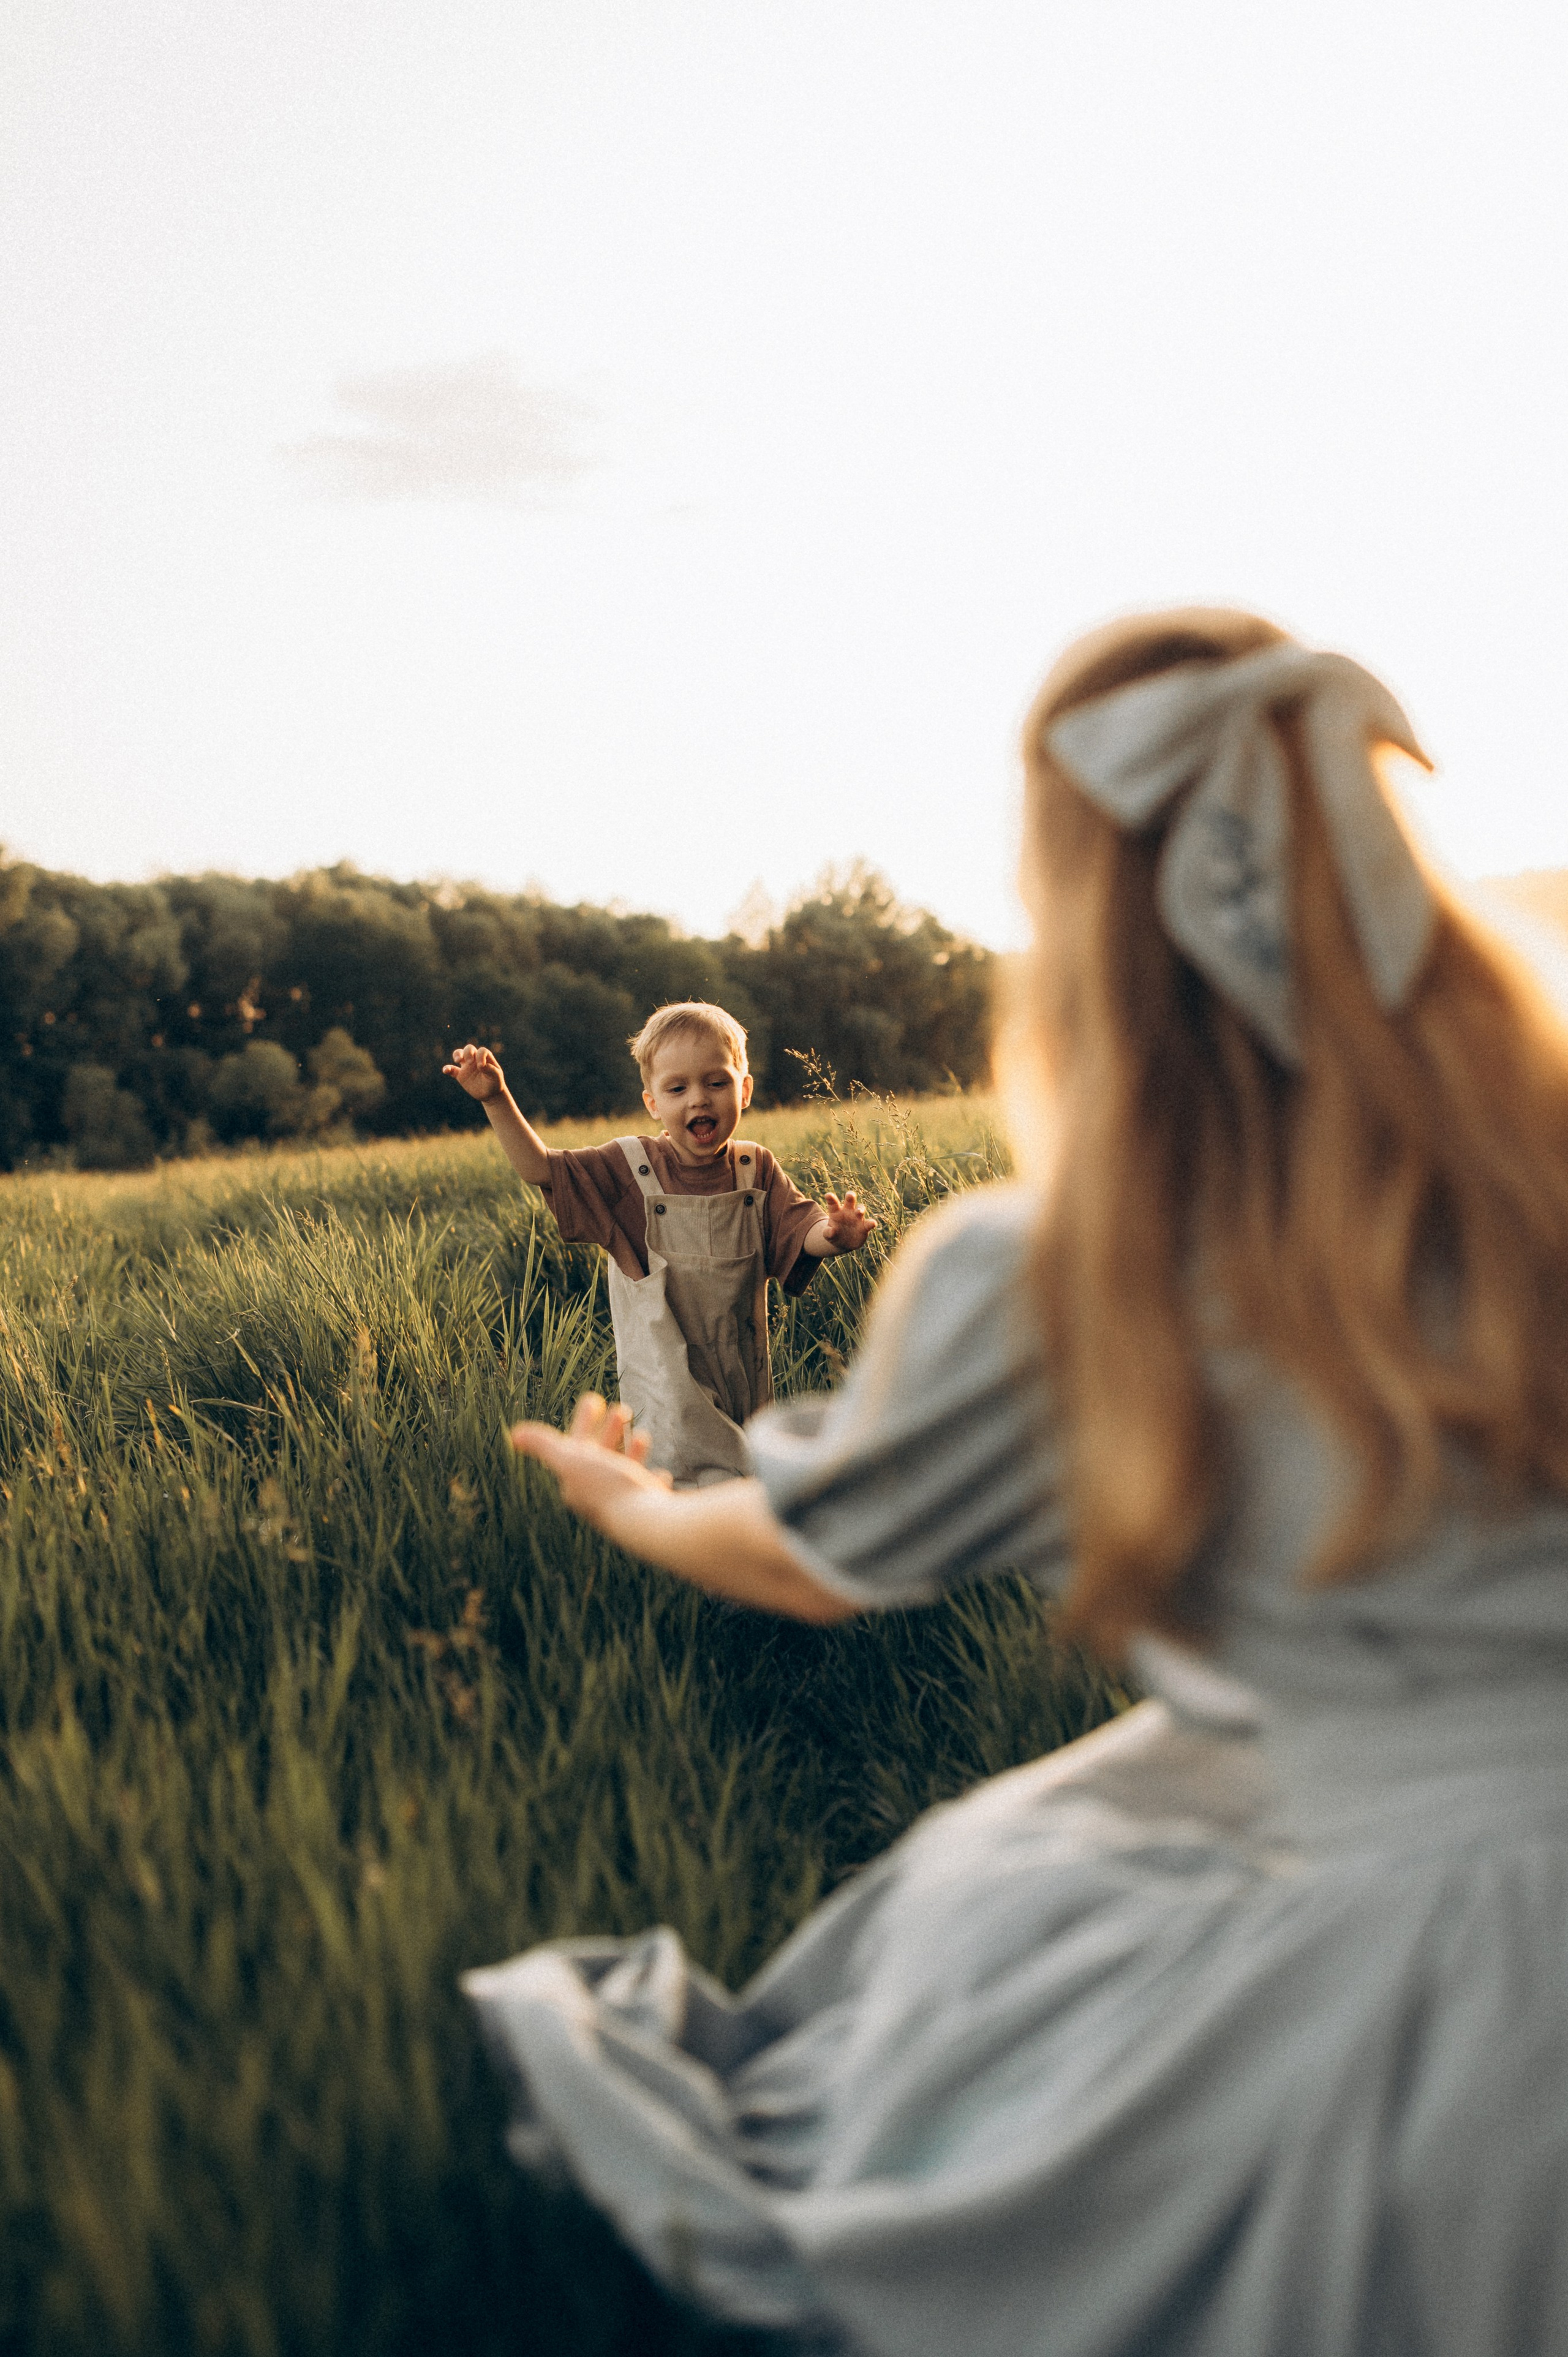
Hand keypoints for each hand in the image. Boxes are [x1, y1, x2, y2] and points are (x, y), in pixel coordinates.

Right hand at [444, 1043, 503, 1101]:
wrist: (490, 1094)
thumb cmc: (495, 1083)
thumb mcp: (496, 1076)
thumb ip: (490, 1069)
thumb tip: (481, 1065)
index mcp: (485, 1058)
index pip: (482, 1051)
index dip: (480, 1056)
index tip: (481, 1067)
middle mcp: (475, 1059)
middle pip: (469, 1048)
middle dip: (467, 1052)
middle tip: (469, 1061)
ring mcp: (467, 1066)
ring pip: (459, 1054)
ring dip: (457, 1054)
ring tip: (458, 1060)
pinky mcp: (460, 1075)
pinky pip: (452, 1070)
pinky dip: (447, 1069)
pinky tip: (446, 1070)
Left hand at [510, 1393, 672, 1531]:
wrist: (646, 1523)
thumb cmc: (609, 1488)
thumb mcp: (571, 1461)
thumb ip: (544, 1446)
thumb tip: (513, 1434)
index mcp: (578, 1482)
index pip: (576, 1446)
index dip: (583, 1421)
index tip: (593, 1397)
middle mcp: (599, 1496)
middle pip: (601, 1458)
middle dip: (609, 1433)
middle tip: (622, 1410)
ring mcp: (625, 1505)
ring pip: (626, 1474)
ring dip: (632, 1453)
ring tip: (642, 1435)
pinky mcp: (649, 1511)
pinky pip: (650, 1495)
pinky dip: (654, 1481)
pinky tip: (662, 1474)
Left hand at [817, 1190, 877, 1253]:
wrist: (843, 1243)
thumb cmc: (833, 1235)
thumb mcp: (827, 1235)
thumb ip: (827, 1233)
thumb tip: (832, 1230)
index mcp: (836, 1211)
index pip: (833, 1203)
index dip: (831, 1199)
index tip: (827, 1195)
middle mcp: (848, 1211)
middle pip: (850, 1200)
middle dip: (851, 1196)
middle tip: (850, 1195)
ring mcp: (857, 1218)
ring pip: (860, 1209)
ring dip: (860, 1209)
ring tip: (859, 1211)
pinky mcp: (865, 1226)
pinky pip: (869, 1223)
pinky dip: (871, 1223)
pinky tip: (873, 1223)